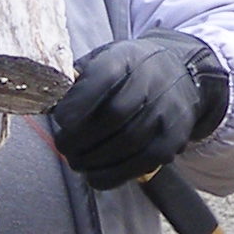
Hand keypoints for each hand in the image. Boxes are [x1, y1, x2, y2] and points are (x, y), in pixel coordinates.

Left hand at [46, 31, 227, 189]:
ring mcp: (166, 110)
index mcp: (127, 57)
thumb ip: (80, 77)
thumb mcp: (105, 57)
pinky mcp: (174, 137)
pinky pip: (143, 162)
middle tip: (63, 146)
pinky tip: (95, 176)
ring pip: (127, 143)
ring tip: (76, 162)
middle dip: (81, 137)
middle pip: (114, 116)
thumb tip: (51, 100)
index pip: (104, 76)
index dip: (80, 101)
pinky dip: (114, 175)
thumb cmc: (130, 70)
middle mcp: (152, 81)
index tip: (61, 119)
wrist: (183, 73)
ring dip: (94, 159)